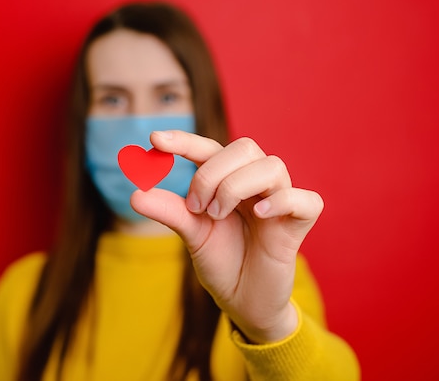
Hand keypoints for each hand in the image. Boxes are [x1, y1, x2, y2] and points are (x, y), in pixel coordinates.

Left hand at [130, 131, 323, 343]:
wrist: (242, 300)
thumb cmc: (221, 261)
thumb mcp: (191, 234)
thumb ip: (169, 212)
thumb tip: (134, 193)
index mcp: (229, 180)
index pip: (210, 149)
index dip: (185, 140)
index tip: (154, 139)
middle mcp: (256, 184)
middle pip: (244, 148)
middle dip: (212, 173)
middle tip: (197, 206)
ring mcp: (279, 200)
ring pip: (270, 166)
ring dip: (235, 187)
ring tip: (218, 215)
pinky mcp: (299, 223)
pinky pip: (304, 199)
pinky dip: (280, 200)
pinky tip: (258, 213)